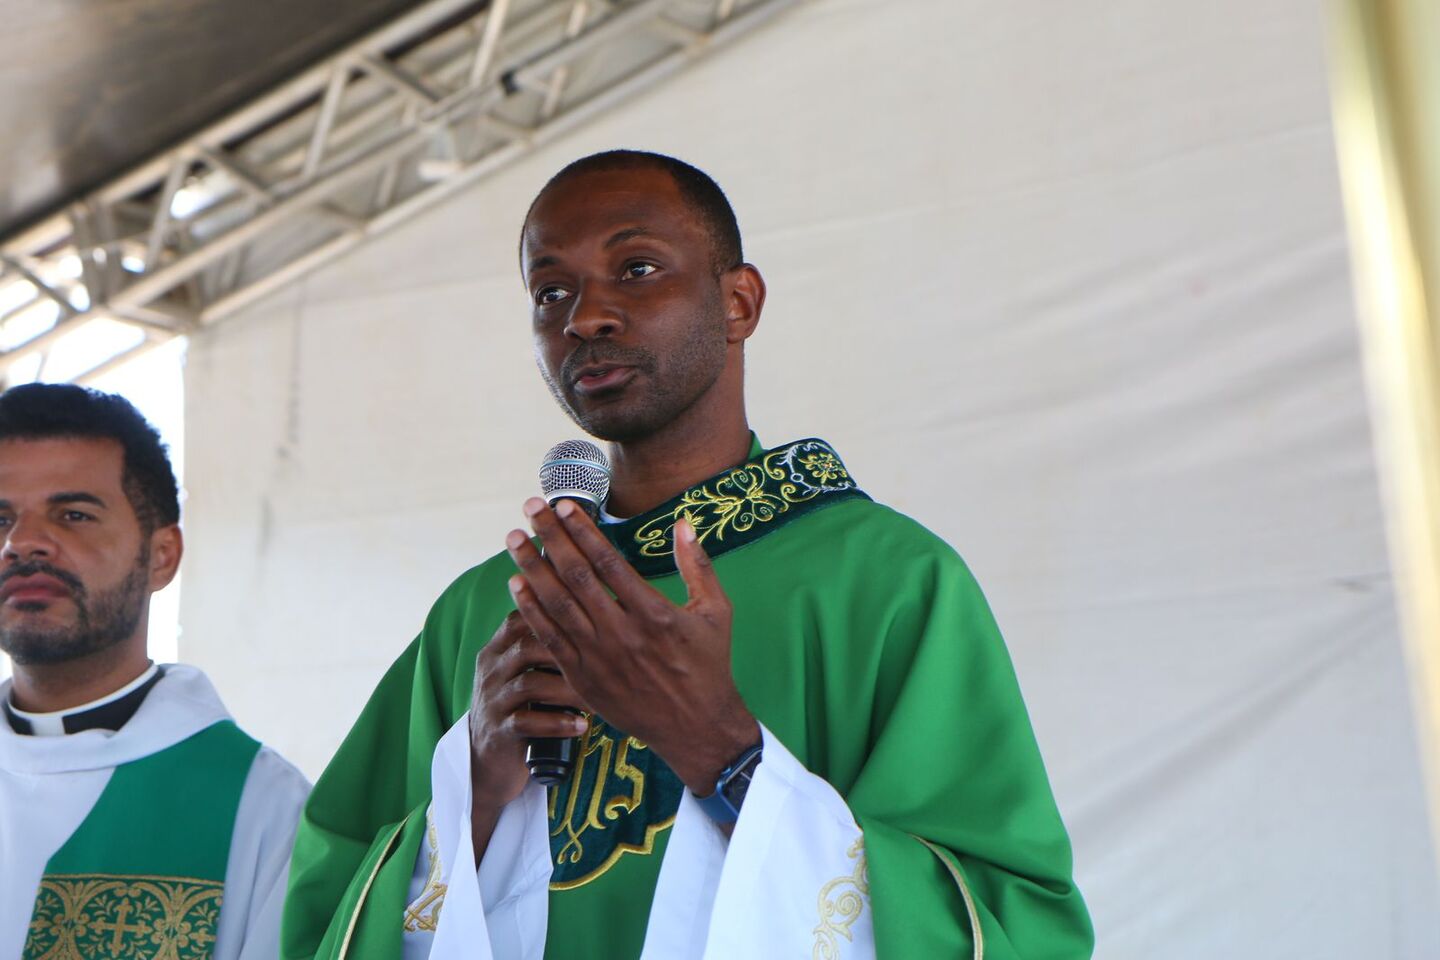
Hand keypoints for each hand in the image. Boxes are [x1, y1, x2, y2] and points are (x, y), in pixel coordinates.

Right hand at [467, 611, 587, 853]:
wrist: (487, 756)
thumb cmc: (520, 706)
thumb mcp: (523, 672)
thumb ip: (546, 648)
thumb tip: (597, 623)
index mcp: (497, 649)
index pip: (523, 619)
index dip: (557, 620)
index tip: (594, 626)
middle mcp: (491, 670)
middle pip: (527, 648)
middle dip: (570, 655)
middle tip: (605, 666)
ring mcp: (492, 700)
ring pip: (530, 684)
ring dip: (569, 691)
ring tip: (598, 701)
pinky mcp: (498, 731)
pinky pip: (526, 722)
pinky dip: (557, 723)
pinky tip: (580, 726)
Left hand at [505, 498, 760, 794]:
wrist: (695, 727)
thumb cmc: (708, 665)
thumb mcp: (716, 612)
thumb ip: (697, 565)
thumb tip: (683, 523)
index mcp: (654, 614)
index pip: (607, 562)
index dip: (582, 531)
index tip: (563, 506)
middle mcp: (622, 635)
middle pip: (575, 576)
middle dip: (549, 538)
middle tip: (530, 508)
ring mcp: (599, 659)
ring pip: (556, 605)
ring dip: (531, 568)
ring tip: (514, 539)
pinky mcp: (584, 679)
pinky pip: (549, 639)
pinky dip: (530, 611)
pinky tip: (516, 585)